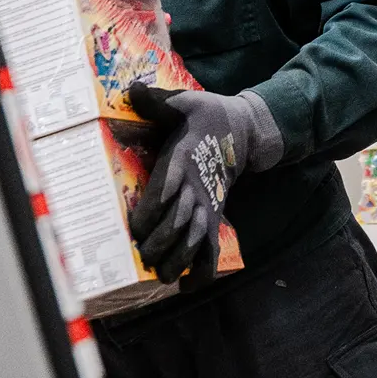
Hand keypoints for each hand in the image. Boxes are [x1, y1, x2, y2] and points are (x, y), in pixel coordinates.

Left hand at [124, 84, 280, 284]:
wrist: (245, 131)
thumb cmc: (206, 116)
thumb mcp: (183, 102)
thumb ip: (157, 101)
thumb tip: (131, 91)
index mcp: (185, 160)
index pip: (168, 188)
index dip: (153, 209)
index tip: (134, 225)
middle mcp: (197, 188)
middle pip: (179, 222)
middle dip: (159, 243)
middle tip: (139, 255)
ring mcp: (209, 206)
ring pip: (196, 241)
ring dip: (179, 261)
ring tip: (161, 276)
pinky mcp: (216, 218)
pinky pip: (213, 251)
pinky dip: (203, 273)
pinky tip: (185, 287)